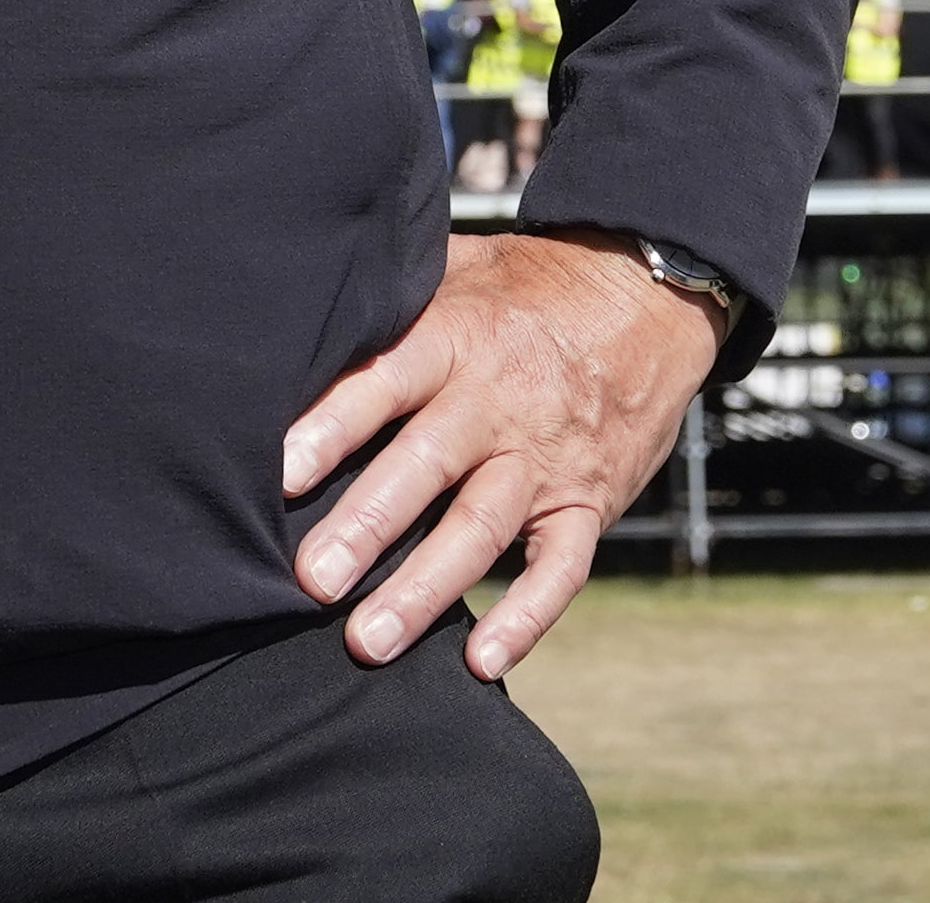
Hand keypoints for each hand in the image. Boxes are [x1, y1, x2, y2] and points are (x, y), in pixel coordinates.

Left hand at [279, 229, 719, 682]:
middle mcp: (498, 401)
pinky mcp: (588, 503)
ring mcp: (545, 458)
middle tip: (311, 580)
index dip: (334, 426)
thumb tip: (300, 315)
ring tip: (369, 641)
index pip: (386, 382)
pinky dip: (525, 618)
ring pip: (481, 528)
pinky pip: (560, 569)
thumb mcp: (462, 267)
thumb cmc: (528, 287)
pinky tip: (481, 663)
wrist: (648, 297)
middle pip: (426, 466)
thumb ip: (393, 296)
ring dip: (425, 588)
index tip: (281, 473)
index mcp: (458, 337)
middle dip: (367, 526)